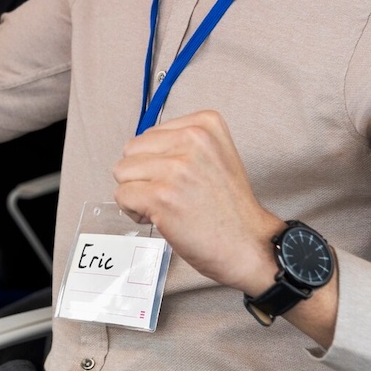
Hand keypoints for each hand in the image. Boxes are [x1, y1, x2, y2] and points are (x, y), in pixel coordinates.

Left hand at [111, 110, 284, 295]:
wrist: (250, 245)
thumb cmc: (229, 208)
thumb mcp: (215, 155)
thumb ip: (180, 143)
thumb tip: (138, 148)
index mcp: (205, 124)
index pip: (148, 135)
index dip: (157, 161)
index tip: (181, 180)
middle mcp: (192, 139)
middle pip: (131, 150)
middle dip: (142, 175)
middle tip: (172, 195)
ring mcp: (176, 168)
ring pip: (122, 171)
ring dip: (136, 193)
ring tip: (166, 206)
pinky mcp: (161, 196)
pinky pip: (121, 195)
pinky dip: (133, 211)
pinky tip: (160, 218)